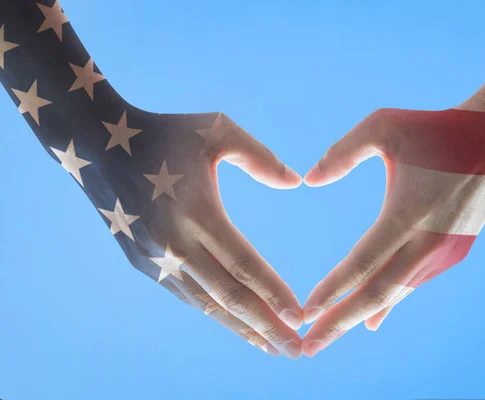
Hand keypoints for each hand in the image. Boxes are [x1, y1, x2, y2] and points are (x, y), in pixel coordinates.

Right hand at [50, 106, 303, 357]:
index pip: (244, 265)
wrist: (98, 147)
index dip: (274, 294)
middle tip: (296, 350)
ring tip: (271, 347)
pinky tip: (235, 323)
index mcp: (197, 212)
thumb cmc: (165, 135)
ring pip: (207, 305)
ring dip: (241, 328)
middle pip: (229, 297)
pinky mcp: (143, 264)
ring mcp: (156, 259)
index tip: (301, 318)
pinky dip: (214, 313)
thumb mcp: (217, 129)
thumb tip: (296, 183)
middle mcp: (175, 245)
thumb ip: (260, 157)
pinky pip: (187, 296)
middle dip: (266, 327)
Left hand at [301, 106, 484, 355]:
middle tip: (308, 349)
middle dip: (340, 323)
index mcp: (408, 213)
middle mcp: (428, 242)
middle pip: (377, 293)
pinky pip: (412, 284)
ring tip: (330, 335)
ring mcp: (445, 251)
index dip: (332, 289)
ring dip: (361, 315)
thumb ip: (342, 153)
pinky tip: (371, 320)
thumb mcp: (383, 125)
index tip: (305, 312)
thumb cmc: (435, 128)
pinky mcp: (454, 252)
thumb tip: (308, 181)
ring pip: (395, 293)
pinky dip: (388, 301)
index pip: (363, 263)